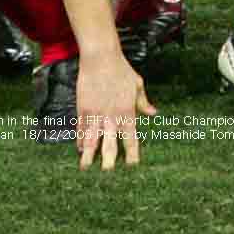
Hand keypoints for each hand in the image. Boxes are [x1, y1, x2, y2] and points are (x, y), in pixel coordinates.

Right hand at [75, 51, 156, 169]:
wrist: (100, 57)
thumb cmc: (121, 69)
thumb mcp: (137, 85)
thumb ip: (143, 102)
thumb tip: (154, 113)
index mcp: (127, 113)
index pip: (131, 140)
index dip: (132, 155)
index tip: (132, 168)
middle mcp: (111, 117)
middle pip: (109, 145)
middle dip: (108, 162)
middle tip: (107, 176)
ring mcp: (95, 114)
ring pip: (91, 140)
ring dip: (88, 156)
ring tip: (85, 169)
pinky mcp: (82, 108)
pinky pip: (80, 128)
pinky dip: (79, 139)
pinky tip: (79, 149)